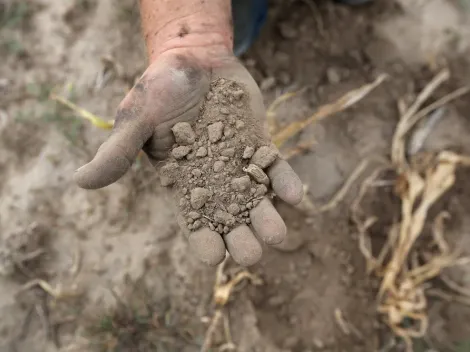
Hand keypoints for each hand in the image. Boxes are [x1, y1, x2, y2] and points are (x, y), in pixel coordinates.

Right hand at [74, 48, 302, 265]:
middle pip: (230, 223)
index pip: (194, 225)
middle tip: (250, 252)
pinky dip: (285, 183)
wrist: (194, 58)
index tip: (212, 254)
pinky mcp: (260, 146)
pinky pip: (275, 169)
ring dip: (268, 220)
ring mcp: (240, 166)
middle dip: (241, 242)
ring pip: (257, 203)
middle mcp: (214, 183)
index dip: (204, 243)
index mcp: (183, 186)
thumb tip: (78, 181)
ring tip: (277, 233)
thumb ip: (116, 151)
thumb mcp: (136, 117)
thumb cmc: (160, 89)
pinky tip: (295, 196)